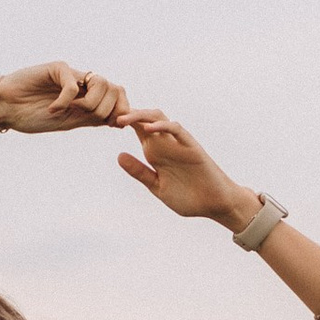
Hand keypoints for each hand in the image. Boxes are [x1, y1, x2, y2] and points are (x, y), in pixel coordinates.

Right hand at [0, 63, 128, 135]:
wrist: (7, 109)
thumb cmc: (34, 116)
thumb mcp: (69, 122)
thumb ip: (93, 119)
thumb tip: (121, 121)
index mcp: (90, 97)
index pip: (119, 97)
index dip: (123, 111)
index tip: (113, 126)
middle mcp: (84, 83)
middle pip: (116, 89)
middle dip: (105, 111)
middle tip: (84, 117)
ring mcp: (72, 74)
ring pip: (101, 84)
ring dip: (89, 105)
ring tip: (69, 111)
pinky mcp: (58, 68)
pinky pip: (74, 84)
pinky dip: (65, 102)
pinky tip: (52, 109)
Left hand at [116, 111, 253, 226]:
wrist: (215, 205)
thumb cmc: (188, 197)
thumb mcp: (158, 187)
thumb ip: (140, 172)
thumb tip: (119, 155)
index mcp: (156, 153)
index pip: (137, 130)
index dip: (123, 122)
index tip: (105, 121)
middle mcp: (166, 144)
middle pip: (145, 119)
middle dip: (128, 115)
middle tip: (110, 118)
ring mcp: (179, 144)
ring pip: (159, 119)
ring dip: (141, 116)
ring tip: (124, 119)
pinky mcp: (192, 147)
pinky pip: (177, 130)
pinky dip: (163, 126)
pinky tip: (149, 129)